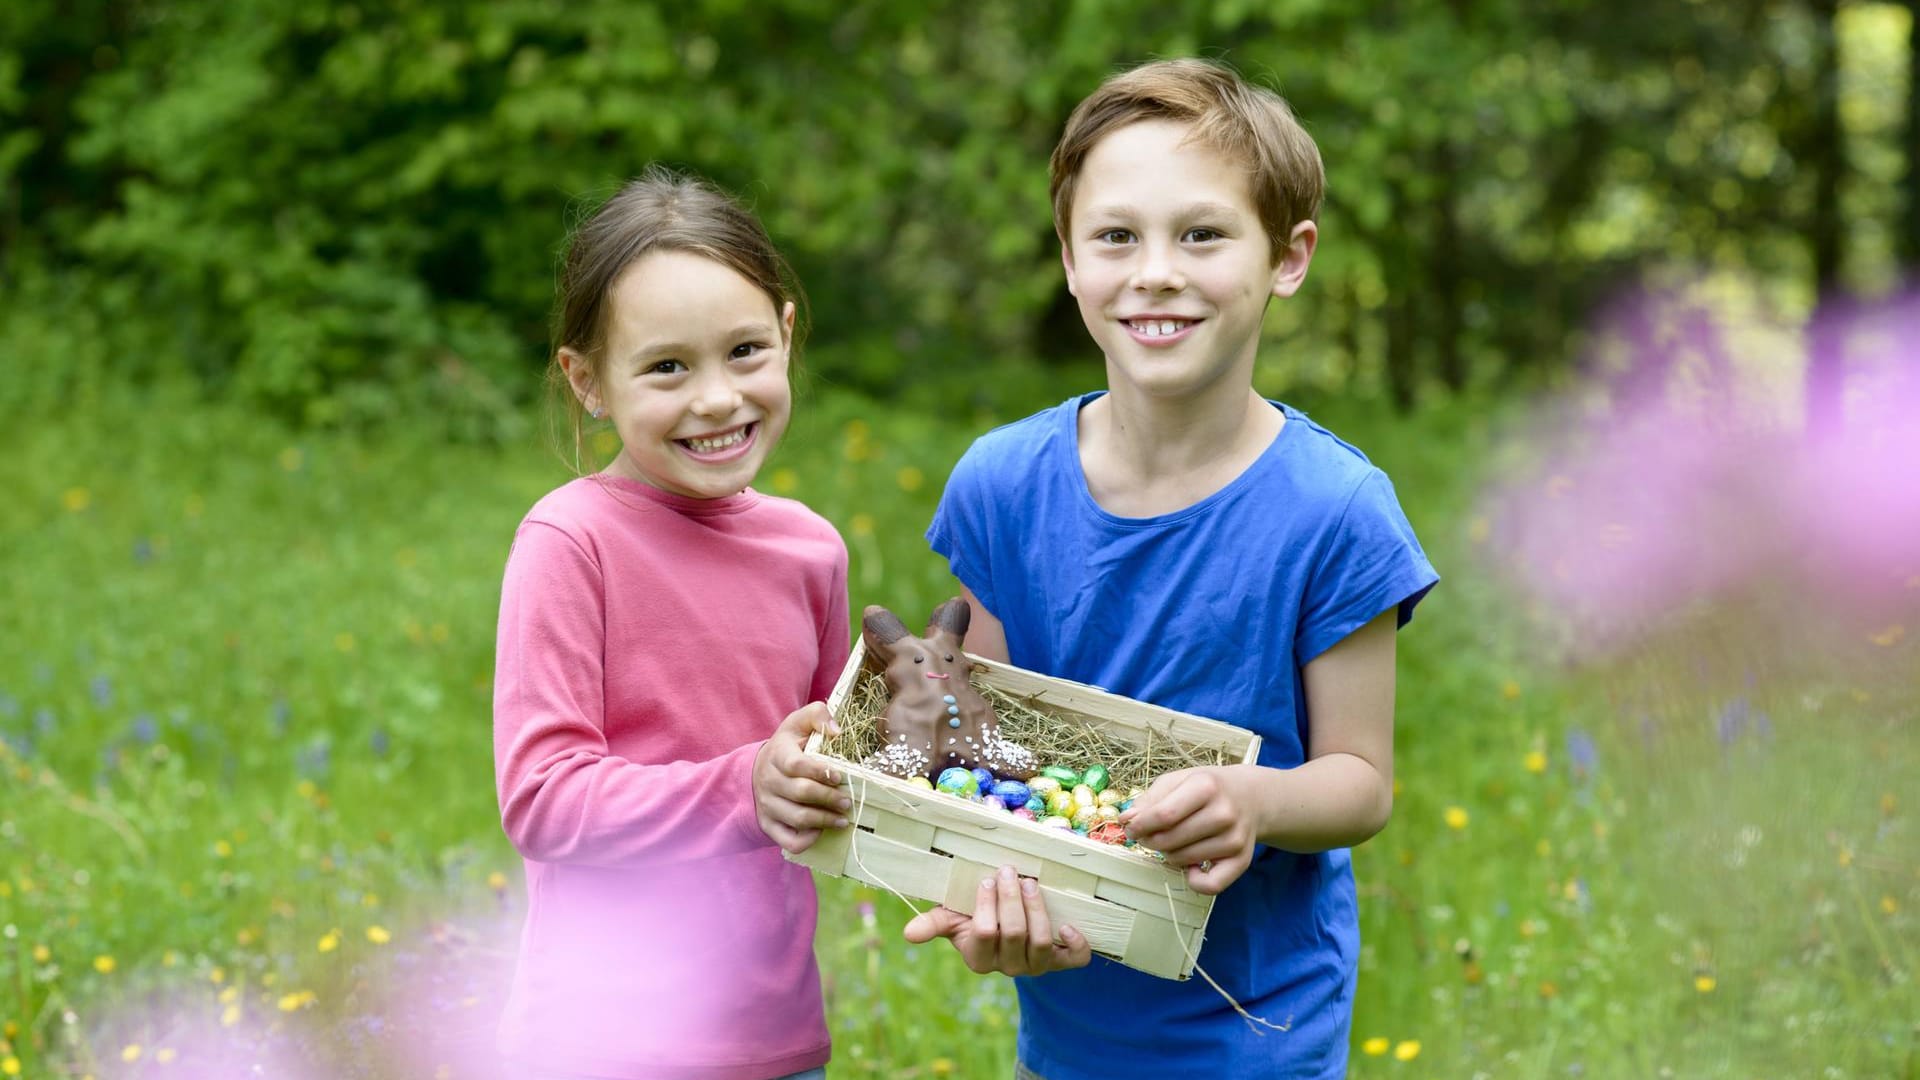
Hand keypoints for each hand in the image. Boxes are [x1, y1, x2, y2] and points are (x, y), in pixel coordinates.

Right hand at [752, 702, 848, 853]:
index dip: (819, 772)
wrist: (759, 768)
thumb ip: (817, 715)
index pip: (796, 765)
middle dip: (829, 798)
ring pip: (797, 818)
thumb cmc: (788, 745)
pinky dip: (806, 840)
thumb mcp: (799, 722)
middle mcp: (768, 781)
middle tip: (848, 801)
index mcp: (777, 755)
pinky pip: (787, 840)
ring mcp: (767, 805)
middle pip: (800, 793)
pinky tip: (821, 832)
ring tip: (843, 819)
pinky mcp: (769, 824)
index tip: (839, 776)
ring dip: (823, 820)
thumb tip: (837, 731)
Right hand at [901, 865, 1090, 974]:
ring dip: (1037, 910)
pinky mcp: (1060, 961)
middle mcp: (1009, 967)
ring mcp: (1036, 966)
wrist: (1005, 929)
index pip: (985, 934)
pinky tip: (1068, 925)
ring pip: (1041, 943)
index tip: (986, 879)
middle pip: (1014, 934)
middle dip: (1012, 899)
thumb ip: (933, 924)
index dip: (987, 905)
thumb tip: (908, 933)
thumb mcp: (952, 919)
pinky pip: (1075, 961)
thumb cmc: (974, 918)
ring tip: (1031, 883)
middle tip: (1009, 871)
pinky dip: (1075, 944)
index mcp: (980, 959)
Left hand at [1119, 765, 1261, 894]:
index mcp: (1206, 787)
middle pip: (1170, 839)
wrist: (1251, 796)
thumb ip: (1150, 799)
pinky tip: (1190, 867)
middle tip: (1147, 836)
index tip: (1130, 827)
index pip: (1164, 815)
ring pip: (1183, 860)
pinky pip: (1211, 885)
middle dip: (1149, 841)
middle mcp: (1224, 813)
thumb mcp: (1178, 780)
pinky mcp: (1242, 860)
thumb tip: (1127, 820)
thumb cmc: (1208, 788)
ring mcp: (1235, 839)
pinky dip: (1194, 881)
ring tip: (1171, 842)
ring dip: (1167, 854)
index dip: (1140, 825)